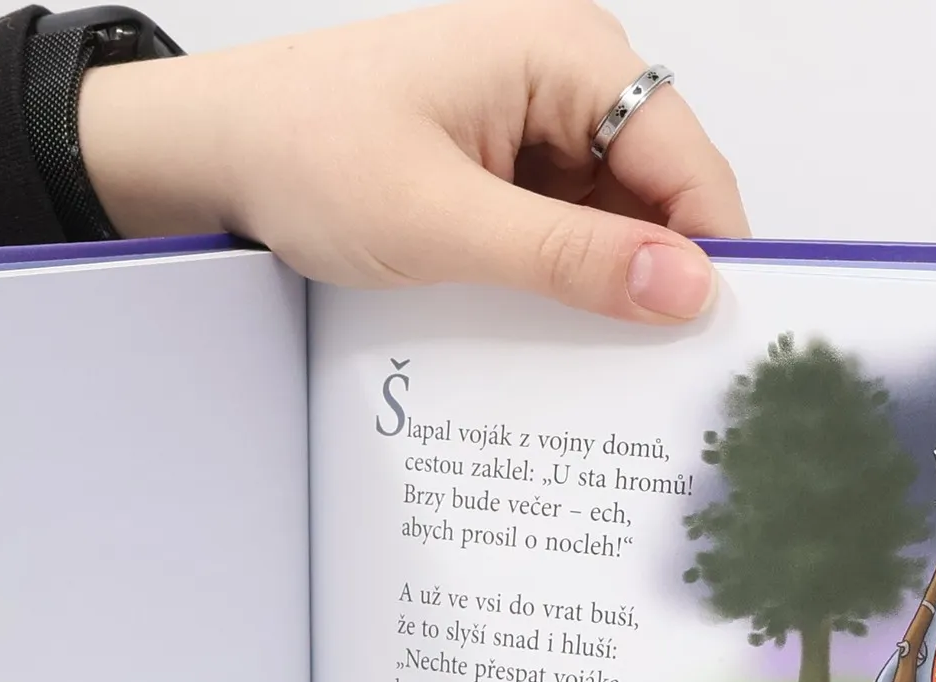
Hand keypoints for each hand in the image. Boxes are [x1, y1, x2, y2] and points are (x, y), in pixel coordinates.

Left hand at [77, 0, 747, 323]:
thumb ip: (569, 258)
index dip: (713, 249)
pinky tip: (550, 324)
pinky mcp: (508, 154)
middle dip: (660, 271)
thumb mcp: (443, 223)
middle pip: (660, 185)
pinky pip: (568, 219)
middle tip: (658, 374)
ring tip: (598, 360)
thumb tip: (684, 287)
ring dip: (609, 280)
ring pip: (616, 211)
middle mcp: (566, 69)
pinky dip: (567, 272)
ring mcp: (538, 112)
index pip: (685, 157)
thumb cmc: (306, 154)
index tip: (718, 342)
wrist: (217, 148)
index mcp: (565, 52)